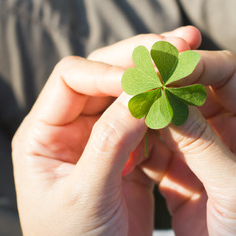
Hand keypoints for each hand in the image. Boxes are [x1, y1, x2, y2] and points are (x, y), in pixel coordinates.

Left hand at [12, 27, 200, 235]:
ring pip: (130, 94)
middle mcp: (71, 129)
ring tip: (191, 61)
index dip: (109, 69)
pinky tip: (187, 100)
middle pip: (104, 75)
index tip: (147, 75)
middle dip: (141, 58)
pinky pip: (147, 120)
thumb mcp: (87, 194)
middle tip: (182, 41)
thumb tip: (137, 93)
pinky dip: (166, 108)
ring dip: (159, 78)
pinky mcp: (127, 153)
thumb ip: (110, 142)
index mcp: (44, 134)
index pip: (73, 77)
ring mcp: (101, 139)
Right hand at [140, 50, 235, 235]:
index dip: (195, 66)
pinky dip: (141, 145)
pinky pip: (158, 151)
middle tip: (133, 81)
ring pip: (172, 121)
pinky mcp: (183, 178)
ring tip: (124, 108)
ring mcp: (205, 155)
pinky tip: (125, 140)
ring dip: (149, 114)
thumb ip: (203, 144)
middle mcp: (233, 134)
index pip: (227, 74)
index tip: (161, 67)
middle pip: (195, 92)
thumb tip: (166, 99)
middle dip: (165, 86)